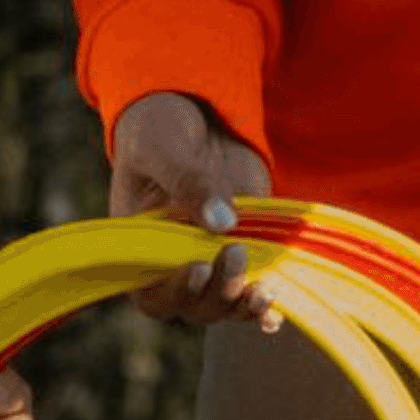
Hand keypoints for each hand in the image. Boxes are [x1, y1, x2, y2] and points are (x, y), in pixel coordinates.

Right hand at [110, 91, 278, 328]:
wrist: (197, 112)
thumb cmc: (160, 129)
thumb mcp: (162, 146)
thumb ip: (187, 181)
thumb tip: (222, 221)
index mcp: (140, 246)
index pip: (151, 292)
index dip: (174, 291)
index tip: (199, 267)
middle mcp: (175, 261)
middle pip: (195, 305)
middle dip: (218, 291)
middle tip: (236, 253)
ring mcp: (213, 256)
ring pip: (226, 302)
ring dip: (245, 304)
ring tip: (265, 290)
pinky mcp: (248, 244)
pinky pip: (254, 285)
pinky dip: (266, 303)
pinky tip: (279, 308)